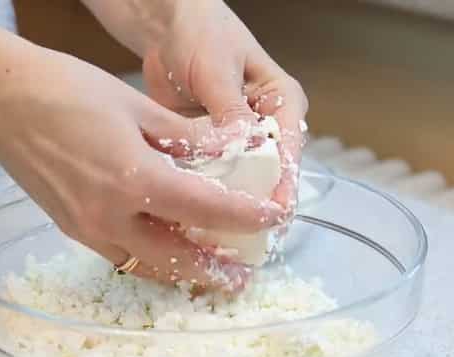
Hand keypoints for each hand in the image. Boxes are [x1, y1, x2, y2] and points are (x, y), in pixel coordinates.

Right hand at [0, 48, 285, 289]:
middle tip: (243, 274)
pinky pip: (119, 255)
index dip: (245, 218)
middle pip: (175, 259)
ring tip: (210, 269)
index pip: (204, 209)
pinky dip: (149, 257)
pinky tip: (165, 245)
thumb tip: (223, 154)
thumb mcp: (136, 106)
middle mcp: (109, 216)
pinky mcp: (71, 228)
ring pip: (145, 266)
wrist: (1, 100)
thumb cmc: (67, 92)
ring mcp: (86, 228)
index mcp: (132, 179)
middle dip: (214, 270)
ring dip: (181, 271)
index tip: (272, 220)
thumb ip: (183, 138)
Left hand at [140, 1, 309, 211]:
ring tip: (221, 229)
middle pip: (267, 171)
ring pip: (238, 179)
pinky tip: (192, 211)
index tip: (278, 210)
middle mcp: (263, 125)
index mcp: (280, 100)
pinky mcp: (207, 147)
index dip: (284, 181)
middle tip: (248, 232)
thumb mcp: (216, 70)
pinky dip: (200, 190)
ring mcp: (234, 140)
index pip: (289, 146)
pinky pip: (208, 175)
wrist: (164, 27)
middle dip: (257, 200)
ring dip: (227, 200)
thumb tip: (244, 146)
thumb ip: (230, 109)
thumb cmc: (200, 34)